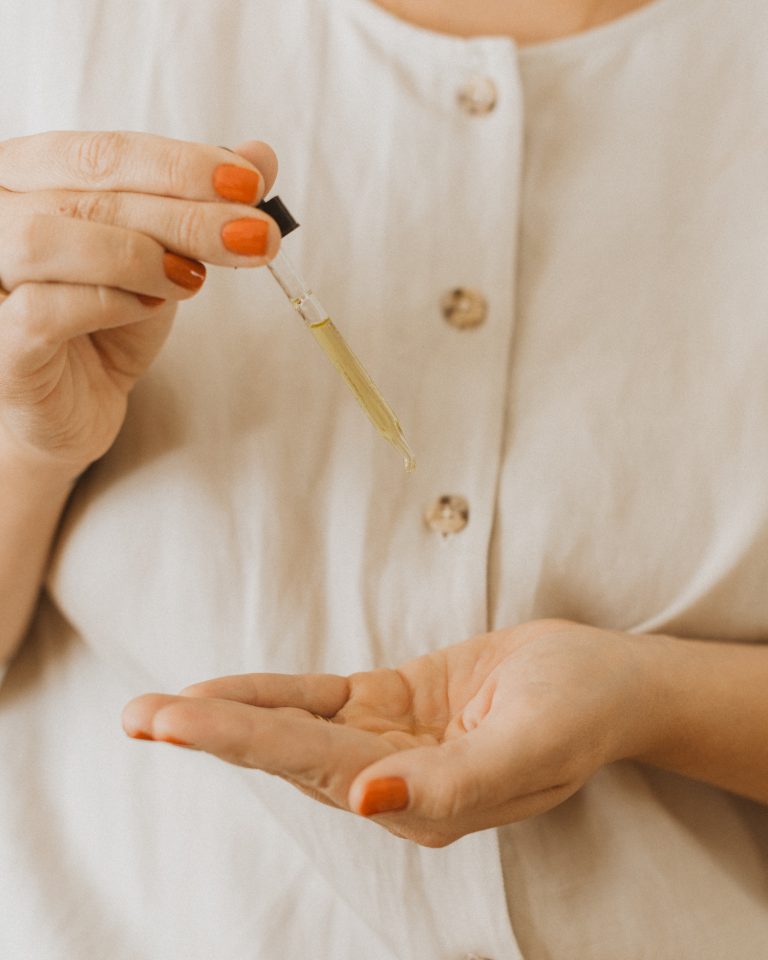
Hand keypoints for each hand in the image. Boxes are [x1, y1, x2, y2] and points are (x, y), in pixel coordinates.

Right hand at [0, 130, 279, 479]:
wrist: (72, 405)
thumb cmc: (104, 322)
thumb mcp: (161, 254)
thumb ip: (199, 202)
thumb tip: (259, 155)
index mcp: (26, 176)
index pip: (101, 153)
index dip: (180, 165)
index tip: (250, 183)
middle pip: (86, 194)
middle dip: (184, 212)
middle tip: (256, 234)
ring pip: (47, 240)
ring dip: (139, 255)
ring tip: (194, 279)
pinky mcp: (0, 347)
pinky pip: (42, 310)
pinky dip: (108, 303)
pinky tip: (151, 308)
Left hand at [123, 619, 663, 846]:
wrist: (606, 683)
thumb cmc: (580, 713)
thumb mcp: (531, 747)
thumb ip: (451, 783)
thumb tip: (364, 803)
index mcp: (422, 803)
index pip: (314, 769)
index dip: (242, 739)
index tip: (176, 722)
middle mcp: (392, 780)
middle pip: (286, 752)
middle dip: (212, 731)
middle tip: (139, 715)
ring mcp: (388, 741)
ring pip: (292, 727)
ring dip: (227, 715)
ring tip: (156, 710)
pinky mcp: (391, 704)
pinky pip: (320, 698)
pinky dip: (271, 692)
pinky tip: (224, 690)